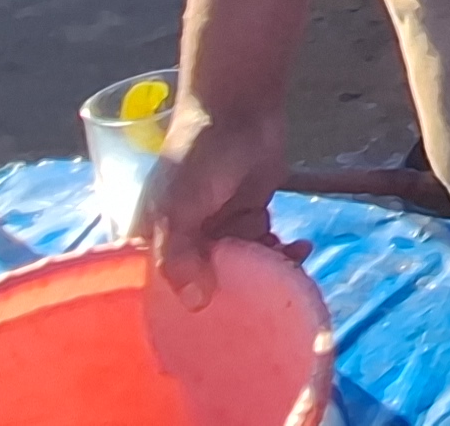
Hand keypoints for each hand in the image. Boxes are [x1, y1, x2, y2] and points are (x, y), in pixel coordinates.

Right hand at [133, 97, 287, 310]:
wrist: (240, 109)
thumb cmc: (197, 156)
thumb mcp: (178, 206)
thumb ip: (178, 253)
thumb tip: (195, 304)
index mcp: (150, 241)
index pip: (158, 292)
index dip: (178, 316)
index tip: (207, 339)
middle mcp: (182, 242)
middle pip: (204, 287)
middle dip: (235, 297)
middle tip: (263, 307)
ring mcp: (218, 231)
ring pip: (240, 272)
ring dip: (265, 273)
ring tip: (287, 264)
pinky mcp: (249, 219)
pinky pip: (263, 251)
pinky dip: (281, 254)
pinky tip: (299, 248)